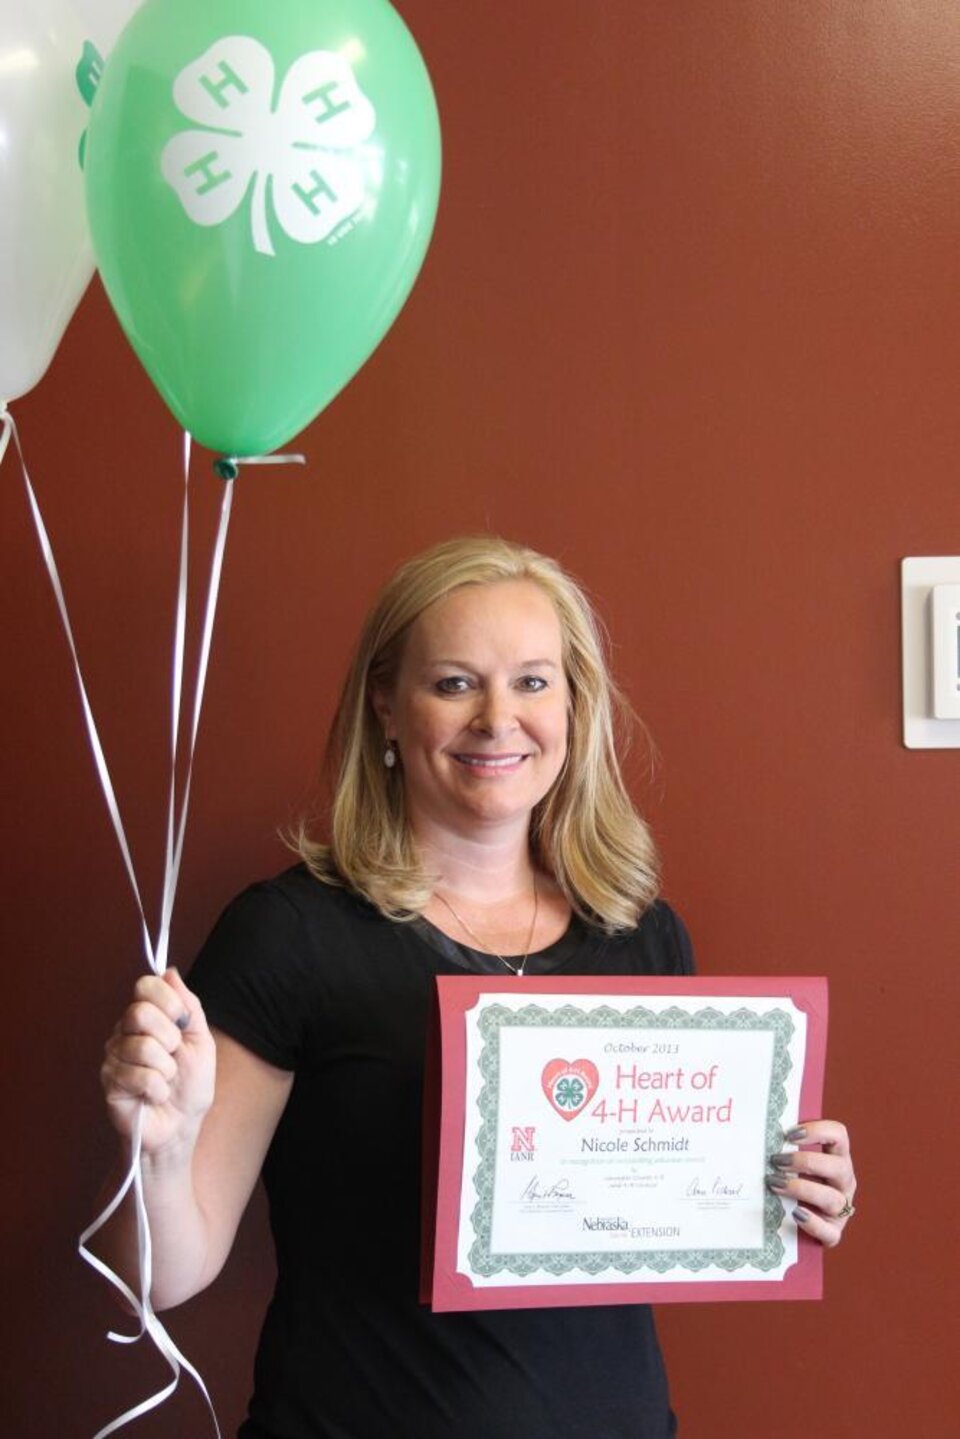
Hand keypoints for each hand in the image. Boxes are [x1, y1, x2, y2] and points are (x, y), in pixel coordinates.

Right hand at [101, 969, 215, 1157]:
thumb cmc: (190, 1085)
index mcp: (147, 1017)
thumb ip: (188, 1005)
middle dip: (170, 1038)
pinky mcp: (109, 1082)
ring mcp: (113, 1056)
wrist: (181, 1126)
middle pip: (140, 1012)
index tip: (183, 1022)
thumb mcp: (200, 1040)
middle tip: (174, 1056)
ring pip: (142, 1047)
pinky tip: (155, 1095)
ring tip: (166, 1080)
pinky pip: (139, 1075)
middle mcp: (125, 1031)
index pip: (146, 985)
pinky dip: (158, 1088)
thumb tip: (169, 972)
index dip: (169, 1001)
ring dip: (167, 1069)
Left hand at [767, 1118, 856, 1247]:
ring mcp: (841, 1208)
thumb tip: (752, 1131)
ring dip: (802, 1189)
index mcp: (836, 1157)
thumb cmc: (788, 1180)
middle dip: (805, 1161)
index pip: (838, 1134)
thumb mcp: (792, 1161)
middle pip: (838, 1167)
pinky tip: (795, 1213)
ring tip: (775, 1184)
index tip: (789, 1134)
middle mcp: (843, 1181)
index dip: (817, 1130)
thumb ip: (781, 1147)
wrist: (792, 1224)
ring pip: (833, 1199)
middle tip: (776, 1161)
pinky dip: (812, 1223)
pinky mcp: (833, 1232)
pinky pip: (829, 1231)